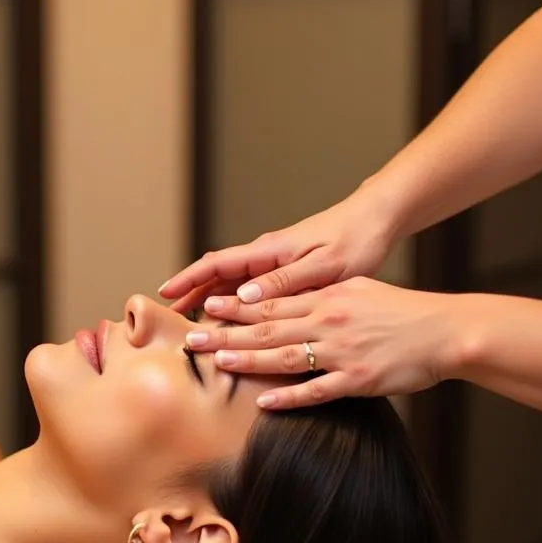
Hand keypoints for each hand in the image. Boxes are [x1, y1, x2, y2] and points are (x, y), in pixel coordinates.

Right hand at [158, 191, 395, 312]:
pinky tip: (229, 319)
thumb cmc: (355, 239)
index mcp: (269, 251)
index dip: (188, 278)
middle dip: (190, 293)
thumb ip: (284, 282)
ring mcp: (274, 264)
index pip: (217, 263)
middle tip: (168, 316)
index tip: (165, 293)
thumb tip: (243, 298)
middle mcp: (266, 256)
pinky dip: (234, 303)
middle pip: (217, 276)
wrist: (376, 220)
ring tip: (191, 322)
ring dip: (209, 300)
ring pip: (232, 284)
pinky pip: (251, 290)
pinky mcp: (286, 272)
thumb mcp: (324, 265)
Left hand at [183, 277, 458, 408]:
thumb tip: (289, 297)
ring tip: (218, 362)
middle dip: (227, 333)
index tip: (208, 307)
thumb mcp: (358, 289)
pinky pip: (317, 390)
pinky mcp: (358, 380)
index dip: (237, 306)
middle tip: (193, 337)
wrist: (446, 330)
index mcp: (326, 299)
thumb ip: (321, 294)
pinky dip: (290, 396)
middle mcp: (328, 322)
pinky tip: (265, 401)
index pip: (272, 303)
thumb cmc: (402, 310)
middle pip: (268, 329)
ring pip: (285, 356)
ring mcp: (342, 352)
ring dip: (249, 360)